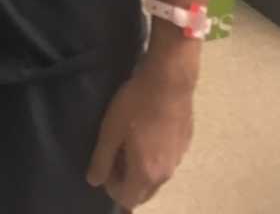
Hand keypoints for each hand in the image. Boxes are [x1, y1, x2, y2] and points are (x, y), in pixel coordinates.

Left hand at [86, 53, 195, 207]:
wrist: (169, 79)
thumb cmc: (136, 104)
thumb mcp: (110, 130)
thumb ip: (101, 159)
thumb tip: (94, 181)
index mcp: (146, 173)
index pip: (127, 199)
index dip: (111, 186)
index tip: (105, 162)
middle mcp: (165, 174)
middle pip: (143, 192)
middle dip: (127, 180)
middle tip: (116, 152)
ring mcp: (178, 159)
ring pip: (156, 177)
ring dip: (141, 168)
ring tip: (130, 139)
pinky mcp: (185, 144)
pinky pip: (167, 160)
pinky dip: (155, 155)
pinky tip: (148, 129)